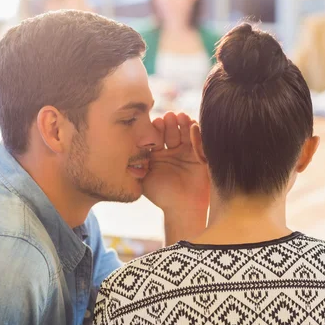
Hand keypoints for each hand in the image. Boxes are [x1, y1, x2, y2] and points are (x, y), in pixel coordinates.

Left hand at [143, 112, 209, 243]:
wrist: (183, 208)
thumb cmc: (162, 195)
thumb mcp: (145, 179)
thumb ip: (137, 165)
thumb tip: (124, 153)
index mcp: (157, 154)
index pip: (156, 136)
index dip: (156, 129)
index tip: (156, 123)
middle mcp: (172, 151)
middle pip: (171, 131)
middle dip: (170, 123)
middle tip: (169, 116)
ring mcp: (187, 152)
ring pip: (185, 133)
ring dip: (183, 123)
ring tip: (181, 117)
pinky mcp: (200, 155)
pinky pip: (199, 140)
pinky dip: (196, 132)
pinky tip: (193, 125)